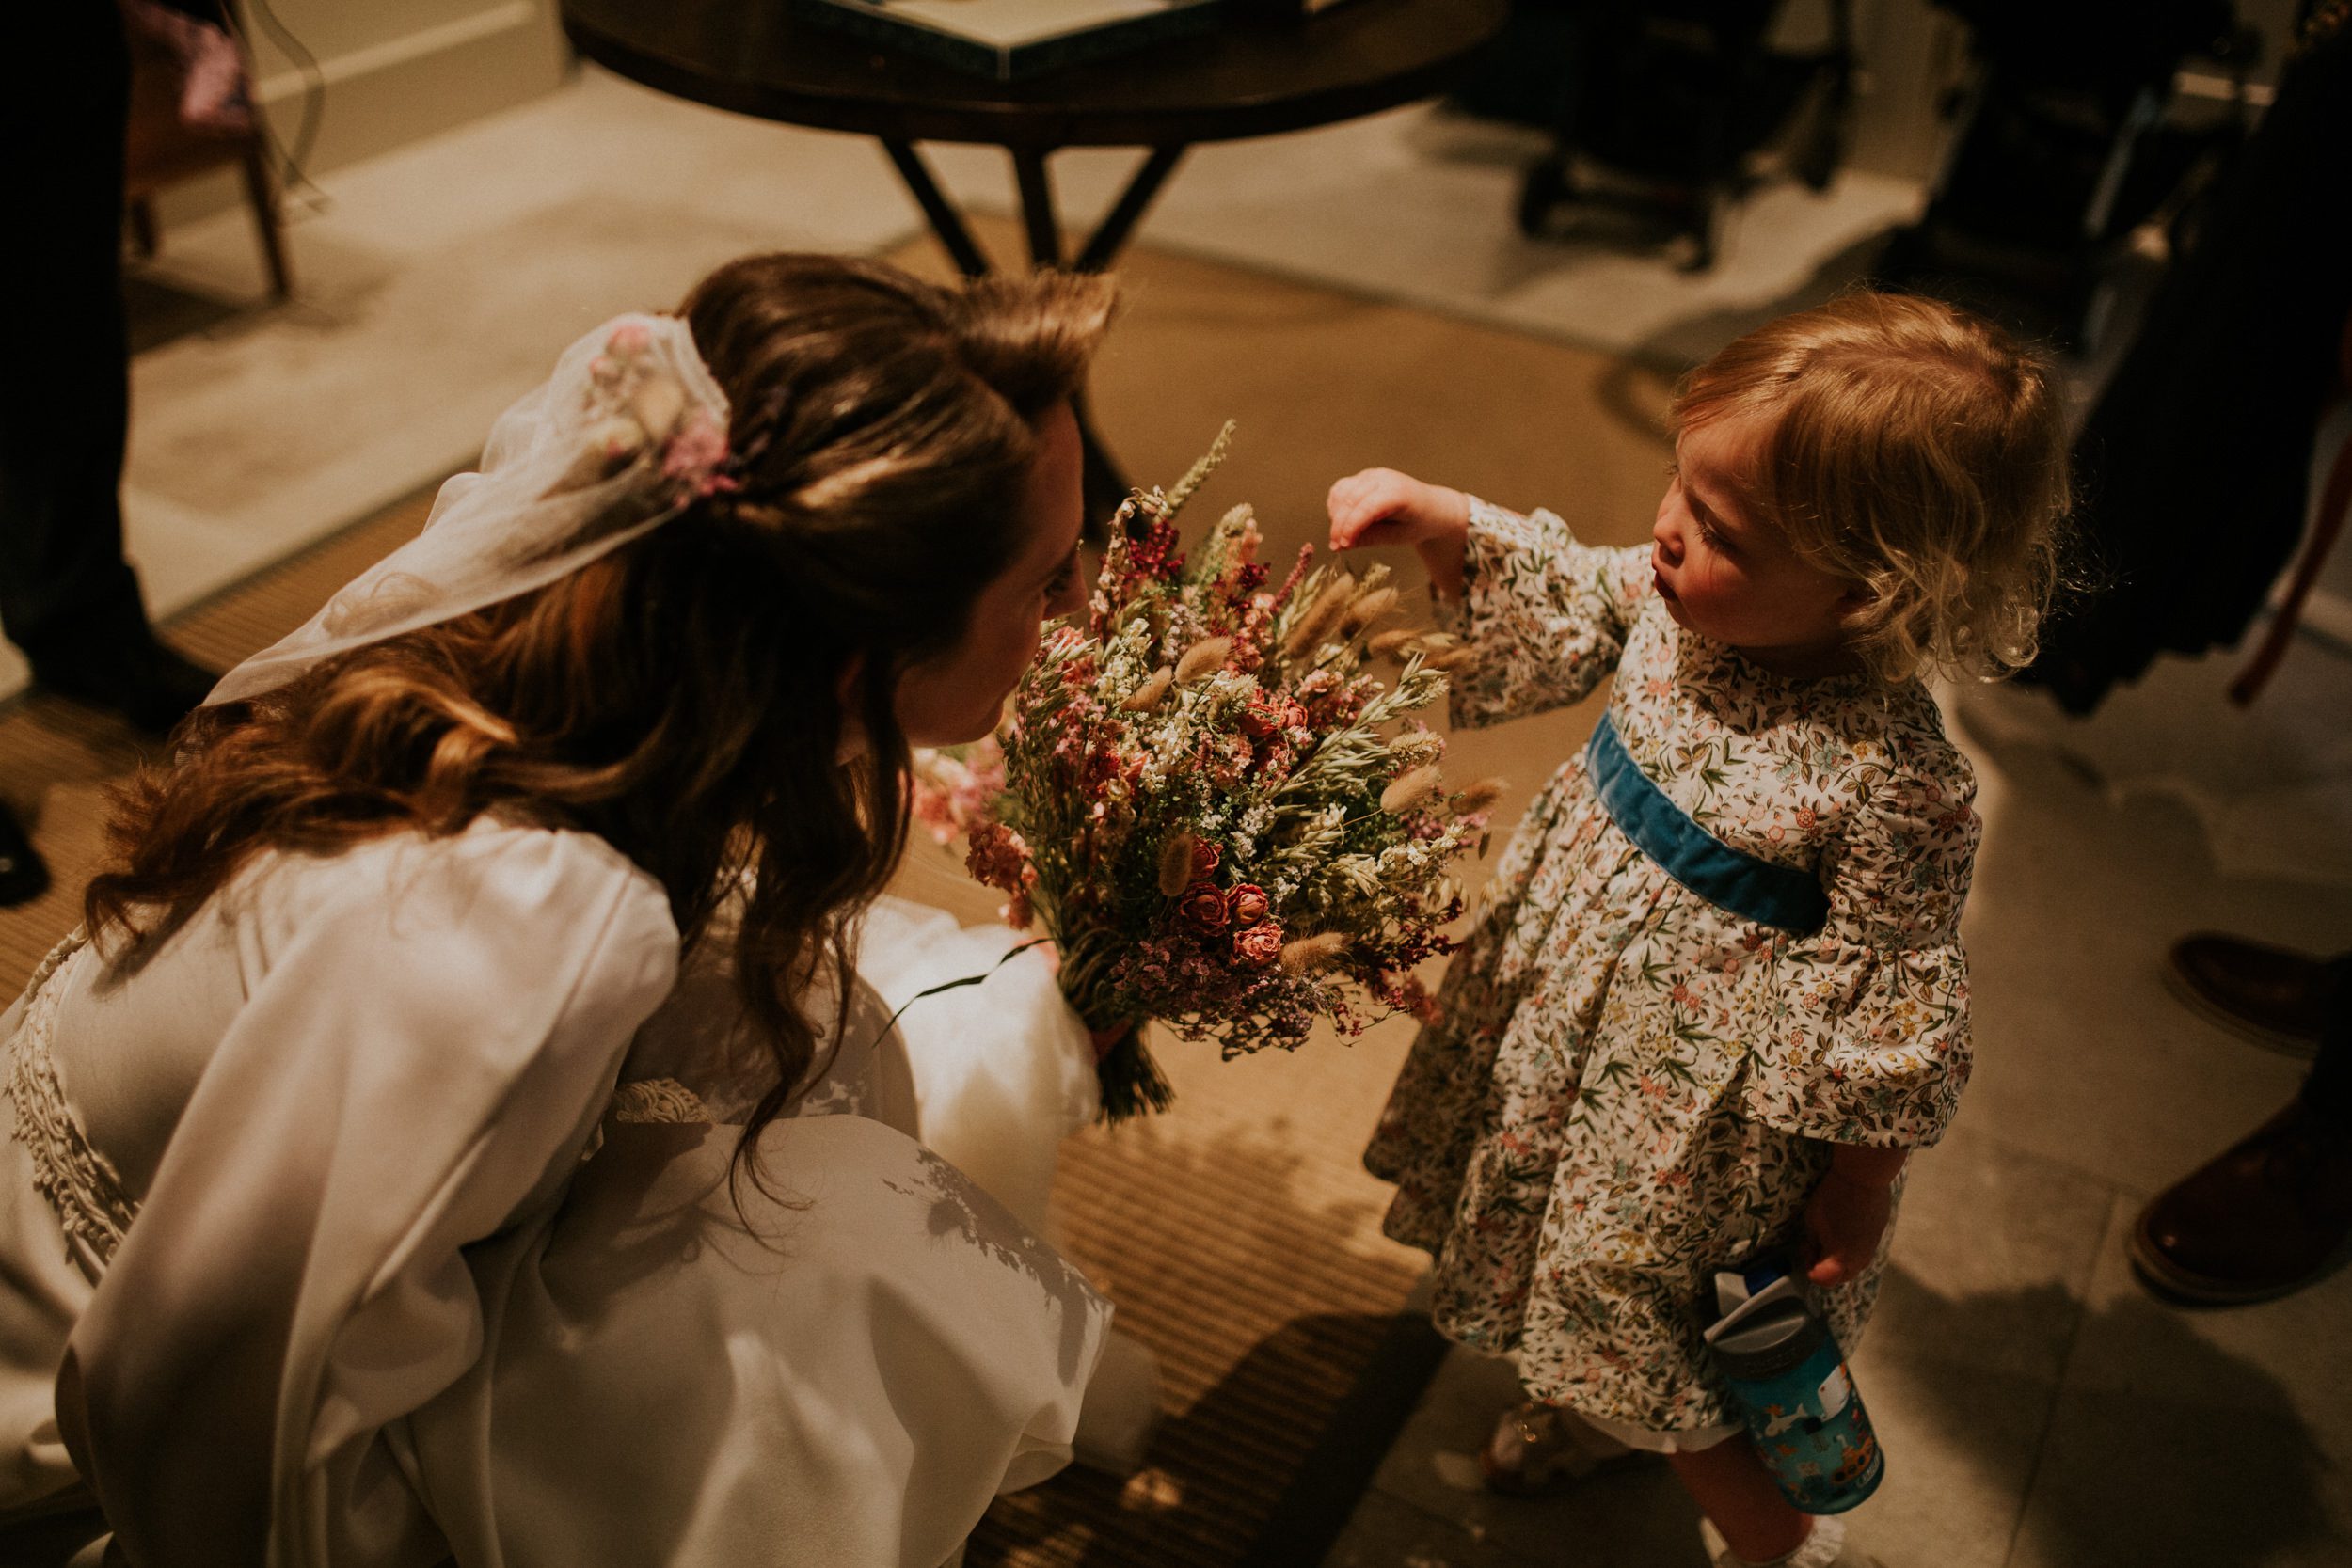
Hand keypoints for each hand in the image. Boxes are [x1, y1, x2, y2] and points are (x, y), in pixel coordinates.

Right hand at [1326, 468, 1469, 551]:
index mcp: (1398, 493)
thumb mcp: (1398, 537)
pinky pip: (1341, 489)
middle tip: (1337, 547)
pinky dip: (1336, 505)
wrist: (1431, 507)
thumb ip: (1371, 538)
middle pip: (1350, 500)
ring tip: (1341, 535)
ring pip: (1341, 493)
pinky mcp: (1363, 476)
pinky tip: (1342, 521)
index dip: (1351, 527)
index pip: (1367, 508)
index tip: (1343, 546)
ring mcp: (1372, 474)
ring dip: (1335, 515)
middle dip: (1339, 525)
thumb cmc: (1417, 523)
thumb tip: (1342, 545)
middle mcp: (1383, 478)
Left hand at [1801, 1166, 1894, 1285]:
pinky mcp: (1879, 1237)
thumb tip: (1815, 1252)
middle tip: (1816, 1245)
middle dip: (1825, 1267)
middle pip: (1840, 1278)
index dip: (1810, 1268)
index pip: (1823, 1280)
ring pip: (1853, 1266)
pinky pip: (1863, 1252)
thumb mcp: (1812, 1221)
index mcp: (1839, 1260)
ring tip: (1831, 1236)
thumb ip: (1813, 1244)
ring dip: (1839, 1259)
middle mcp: (1858, 1261)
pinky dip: (1852, 1248)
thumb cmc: (1832, 1198)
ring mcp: (1871, 1250)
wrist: (1864, 1177)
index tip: (1806, 1248)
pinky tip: (1846, 1228)